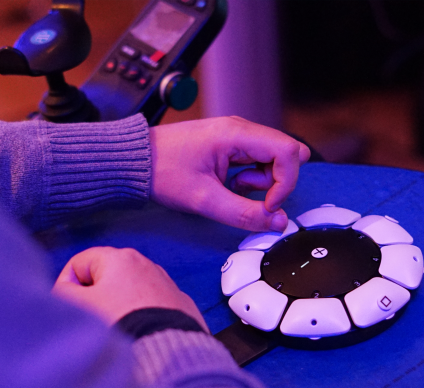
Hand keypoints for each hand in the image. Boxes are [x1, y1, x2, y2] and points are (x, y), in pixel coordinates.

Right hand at [52, 247, 207, 330]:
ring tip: (118, 331)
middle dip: (94, 298)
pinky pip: (151, 308)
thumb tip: (64, 290)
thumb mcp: (80, 306)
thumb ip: (63, 293)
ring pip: (129, 293)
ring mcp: (167, 284)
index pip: (79, 263)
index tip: (71, 310)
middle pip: (105, 277)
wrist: (167, 351)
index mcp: (120, 257)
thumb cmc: (119, 322)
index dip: (66, 286)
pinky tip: (140, 335)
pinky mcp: (181, 305)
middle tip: (93, 323)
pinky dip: (142, 317)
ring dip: (118, 308)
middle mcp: (146, 264)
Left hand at [149, 116, 310, 232]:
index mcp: (236, 134)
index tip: (267, 205)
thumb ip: (244, 213)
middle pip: (284, 154)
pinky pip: (257, 161)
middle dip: (275, 182)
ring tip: (230, 188)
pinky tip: (227, 183)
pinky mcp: (231, 144)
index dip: (286, 182)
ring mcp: (237, 135)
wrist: (135, 161)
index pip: (288, 151)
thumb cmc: (163, 173)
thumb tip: (277, 222)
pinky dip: (250, 178)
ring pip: (272, 159)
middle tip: (247, 195)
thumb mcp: (205, 200)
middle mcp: (241, 128)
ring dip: (261, 181)